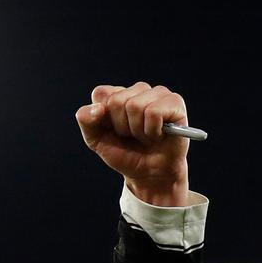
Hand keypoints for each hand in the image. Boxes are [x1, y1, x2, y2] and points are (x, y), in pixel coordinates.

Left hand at [75, 82, 191, 206]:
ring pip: (135, 105)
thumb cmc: (124, 153)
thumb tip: (98, 108)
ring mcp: (158, 93)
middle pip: (117, 101)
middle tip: (132, 136)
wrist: (148, 173)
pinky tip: (158, 134)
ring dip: (137, 130)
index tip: (113, 130)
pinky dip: (152, 130)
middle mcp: (137, 90)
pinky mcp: (175, 102)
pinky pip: (154, 112)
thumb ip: (86, 120)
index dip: (103, 118)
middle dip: (121, 126)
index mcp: (117, 94)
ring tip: (145, 135)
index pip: (101, 93)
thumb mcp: (96, 139)